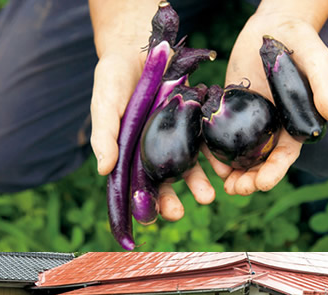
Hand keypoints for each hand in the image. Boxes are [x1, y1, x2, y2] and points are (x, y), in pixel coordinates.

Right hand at [90, 8, 215, 221]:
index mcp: (127, 150)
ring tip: (209, 195)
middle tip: (180, 212)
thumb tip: (104, 170)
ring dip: (197, 182)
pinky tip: (223, 168)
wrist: (141, 44)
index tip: (150, 217)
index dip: (141, 201)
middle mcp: (152, 147)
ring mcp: (174, 134)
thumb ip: (104, 135)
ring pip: (187, 164)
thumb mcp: (105, 103)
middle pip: (162, 180)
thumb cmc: (114, 76)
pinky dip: (214, 156)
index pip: (133, 182)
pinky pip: (206, 141)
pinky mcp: (194, 118)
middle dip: (172, 199)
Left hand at [206, 6, 327, 194]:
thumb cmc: (301, 42)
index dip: (275, 171)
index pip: (286, 154)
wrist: (272, 26)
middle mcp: (271, 126)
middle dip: (250, 179)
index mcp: (294, 122)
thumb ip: (324, 86)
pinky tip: (205, 160)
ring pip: (238, 152)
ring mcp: (248, 119)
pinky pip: (218, 133)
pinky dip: (212, 149)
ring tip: (221, 185)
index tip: (262, 184)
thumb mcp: (317, 60)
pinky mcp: (228, 108)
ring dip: (231, 171)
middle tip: (236, 190)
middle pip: (260, 160)